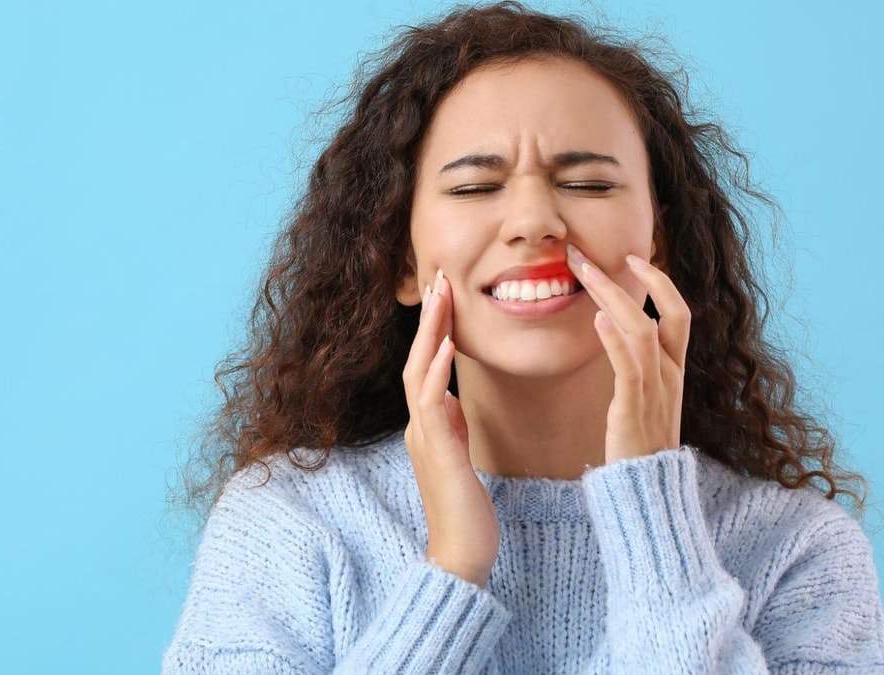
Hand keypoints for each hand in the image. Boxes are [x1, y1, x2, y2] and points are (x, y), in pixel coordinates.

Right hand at [401, 270, 499, 586]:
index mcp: (428, 425)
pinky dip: (436, 372)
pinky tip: (446, 347)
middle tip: (440, 276)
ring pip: (418, 373)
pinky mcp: (436, 453)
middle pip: (417, 359)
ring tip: (442, 295)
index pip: (426, 365)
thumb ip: (451, 426)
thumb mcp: (460, 457)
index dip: (435, 329)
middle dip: (429, 317)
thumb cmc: (466, 511)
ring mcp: (423, 438)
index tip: (446, 293)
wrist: (461, 555)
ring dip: (430, 332)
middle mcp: (420, 426)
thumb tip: (450, 398)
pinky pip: (431, 404)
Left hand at [566, 245, 690, 462]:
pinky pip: (629, 368)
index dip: (660, 282)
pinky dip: (614, 340)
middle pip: (664, 313)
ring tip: (584, 274)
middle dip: (630, 278)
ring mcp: (656, 392)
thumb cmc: (640, 448)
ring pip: (643, 332)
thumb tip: (615, 339)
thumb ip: (637, 370)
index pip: (679, 314)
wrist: (649, 493)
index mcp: (675, 372)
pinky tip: (596, 318)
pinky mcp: (633, 410)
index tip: (633, 257)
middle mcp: (671, 376)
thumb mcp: (645, 402)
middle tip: (587, 256)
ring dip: (613, 298)